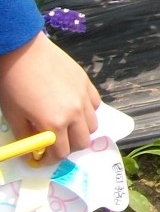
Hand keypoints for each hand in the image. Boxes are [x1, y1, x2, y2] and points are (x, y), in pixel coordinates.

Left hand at [0, 31, 101, 161]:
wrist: (22, 51)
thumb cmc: (12, 85)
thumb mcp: (13, 116)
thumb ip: (27, 136)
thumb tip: (34, 150)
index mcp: (54, 124)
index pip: (60, 153)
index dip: (49, 160)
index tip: (41, 158)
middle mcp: (75, 113)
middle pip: (82, 143)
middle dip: (67, 147)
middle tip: (53, 143)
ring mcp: (84, 97)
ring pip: (92, 125)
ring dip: (79, 130)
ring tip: (65, 124)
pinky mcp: (87, 84)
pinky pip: (95, 105)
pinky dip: (86, 112)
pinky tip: (73, 107)